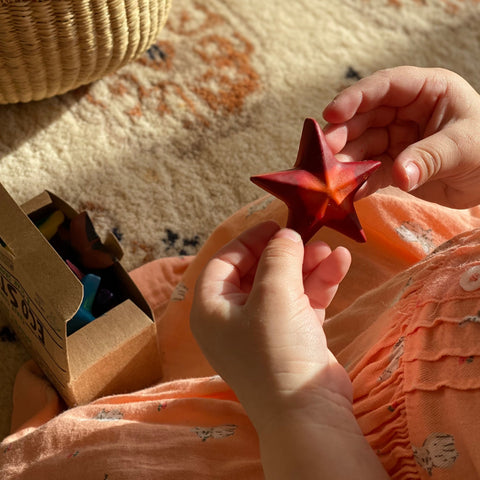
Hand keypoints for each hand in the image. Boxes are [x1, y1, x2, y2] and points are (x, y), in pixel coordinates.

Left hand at [190, 221, 351, 430]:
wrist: (307, 412)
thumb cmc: (276, 349)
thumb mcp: (273, 295)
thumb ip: (278, 258)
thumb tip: (285, 236)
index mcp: (213, 309)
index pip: (224, 263)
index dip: (249, 241)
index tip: (275, 226)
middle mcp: (234, 318)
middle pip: (257, 272)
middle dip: (285, 254)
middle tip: (307, 237)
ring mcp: (265, 328)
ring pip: (284, 285)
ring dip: (307, 266)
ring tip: (330, 250)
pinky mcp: (293, 336)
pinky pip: (302, 301)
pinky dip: (319, 284)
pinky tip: (340, 264)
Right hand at [323, 66, 479, 208]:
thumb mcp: (464, 146)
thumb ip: (430, 157)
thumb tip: (400, 174)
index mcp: (425, 91)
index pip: (385, 86)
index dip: (356, 98)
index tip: (333, 114)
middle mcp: (404, 112)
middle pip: (364, 118)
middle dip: (342, 135)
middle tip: (323, 153)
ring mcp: (396, 139)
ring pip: (362, 146)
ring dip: (345, 161)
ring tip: (330, 177)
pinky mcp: (392, 166)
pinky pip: (370, 172)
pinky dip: (359, 183)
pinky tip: (348, 193)